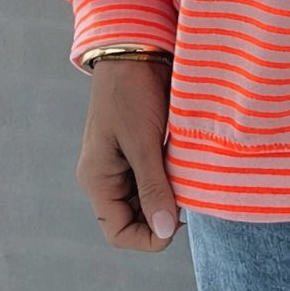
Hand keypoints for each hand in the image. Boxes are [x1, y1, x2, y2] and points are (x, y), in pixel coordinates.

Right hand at [76, 60, 181, 252]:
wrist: (138, 51)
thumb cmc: (132, 94)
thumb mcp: (143, 144)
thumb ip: (153, 188)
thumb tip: (166, 231)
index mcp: (98, 180)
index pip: (118, 232)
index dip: (149, 239)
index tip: (180, 223)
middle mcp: (109, 178)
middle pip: (136, 220)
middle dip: (163, 217)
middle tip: (191, 198)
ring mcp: (126, 165)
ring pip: (150, 201)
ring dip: (171, 197)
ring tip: (191, 181)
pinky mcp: (143, 151)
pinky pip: (158, 180)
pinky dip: (174, 180)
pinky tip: (190, 170)